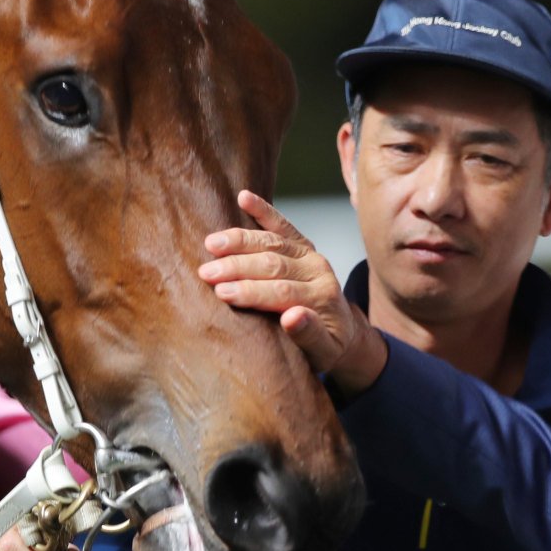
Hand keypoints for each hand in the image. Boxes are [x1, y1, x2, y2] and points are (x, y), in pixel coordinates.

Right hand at [199, 190, 387, 390]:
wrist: (344, 332)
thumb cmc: (327, 346)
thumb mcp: (323, 352)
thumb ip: (309, 336)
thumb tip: (292, 317)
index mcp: (322, 297)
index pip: (282, 291)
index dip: (251, 291)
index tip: (222, 292)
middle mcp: (318, 271)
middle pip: (273, 264)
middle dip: (237, 268)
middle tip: (206, 273)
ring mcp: (309, 254)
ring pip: (272, 242)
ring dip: (240, 241)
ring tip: (212, 244)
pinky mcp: (302, 245)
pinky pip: (282, 224)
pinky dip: (263, 210)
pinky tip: (244, 198)